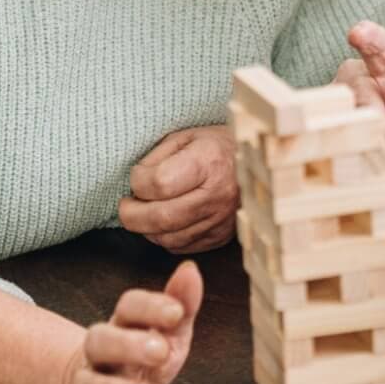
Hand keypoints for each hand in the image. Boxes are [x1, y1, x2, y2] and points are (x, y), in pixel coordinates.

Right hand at [56, 260, 202, 383]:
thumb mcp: (168, 331)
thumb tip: (191, 270)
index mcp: (124, 326)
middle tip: (159, 349)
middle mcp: (101, 355)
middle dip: (127, 344)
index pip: (128, 306)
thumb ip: (181, 304)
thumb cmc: (144, 358)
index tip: (176, 312)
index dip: (149, 306)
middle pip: (99, 341)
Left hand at [119, 126, 237, 251]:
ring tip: (145, 212)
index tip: (137, 176)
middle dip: (132, 215)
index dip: (138, 181)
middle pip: (162, 217)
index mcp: (209, 161)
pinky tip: (165, 221)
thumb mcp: (185, 136)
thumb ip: (157, 158)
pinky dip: (166, 237)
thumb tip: (135, 184)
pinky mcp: (221, 236)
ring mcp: (222, 219)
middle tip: (126, 206)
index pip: (160, 183)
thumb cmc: (214, 146)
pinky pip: (182, 246)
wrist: (258, 163)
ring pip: (169, 238)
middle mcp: (219, 194)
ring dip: (147, 228)